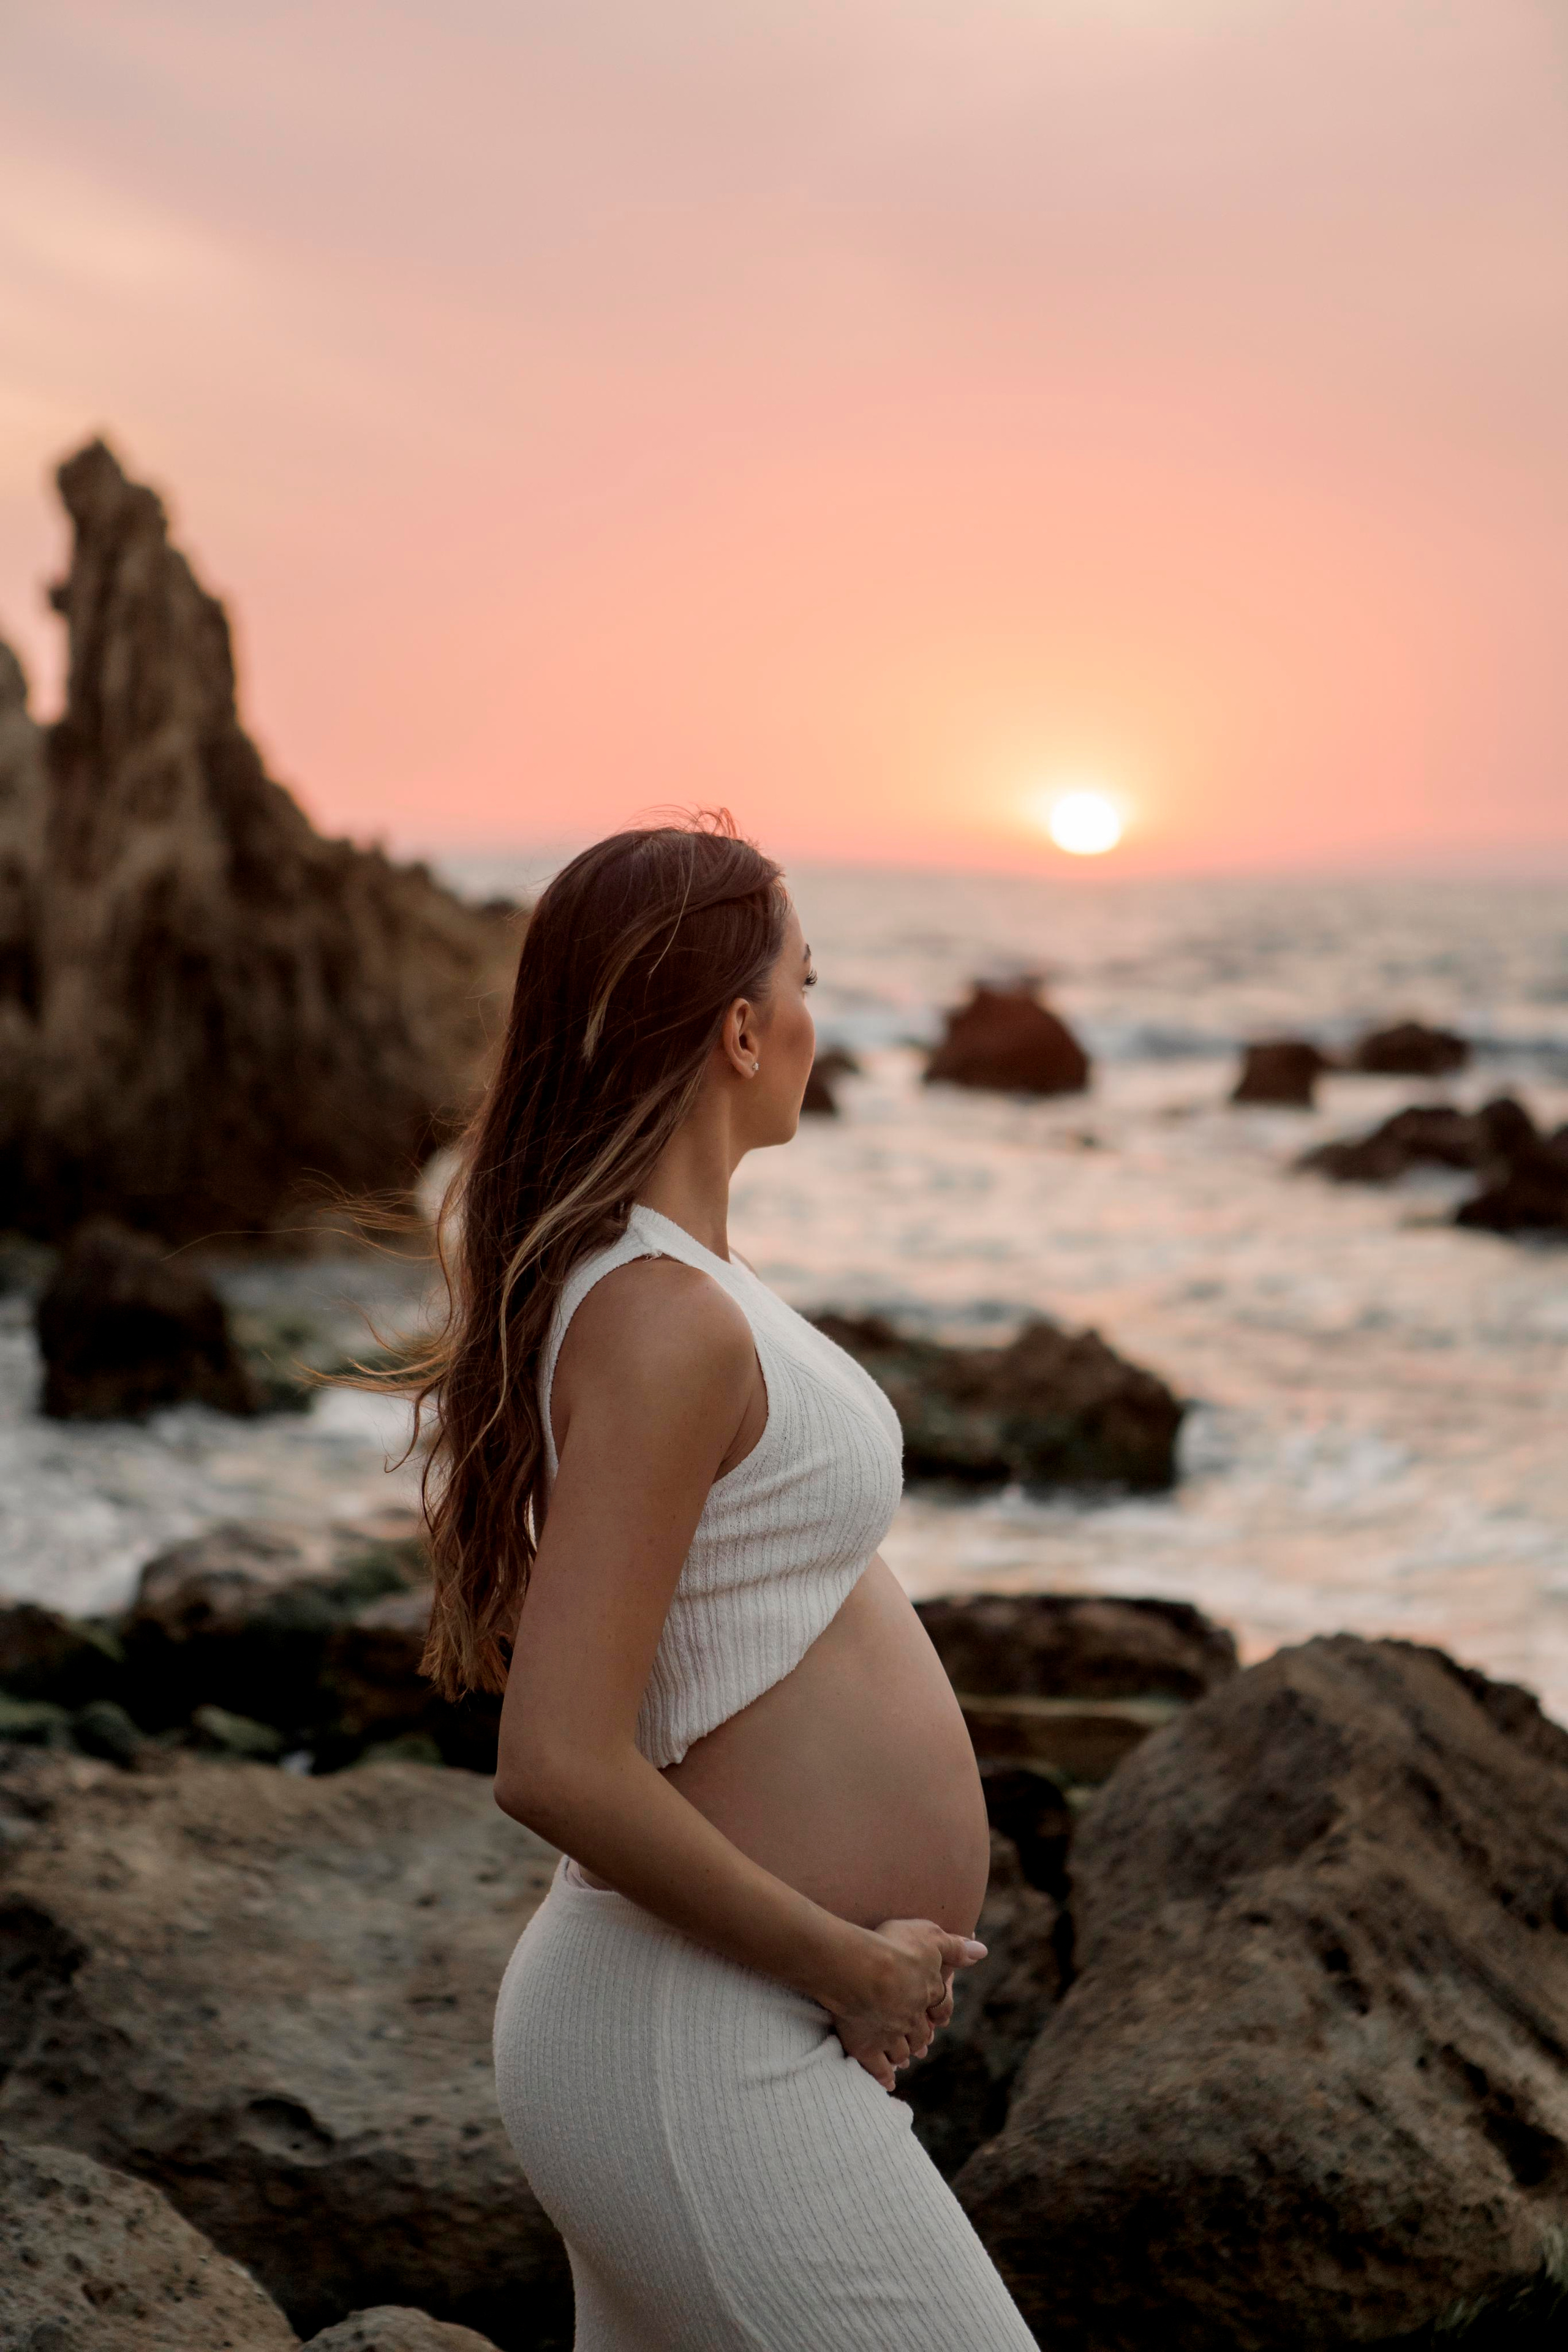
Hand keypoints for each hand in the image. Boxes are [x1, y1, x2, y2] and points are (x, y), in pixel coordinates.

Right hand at [828, 1918, 985, 2091]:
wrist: (861, 1970)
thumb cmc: (895, 1947)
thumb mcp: (930, 1936)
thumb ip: (955, 1946)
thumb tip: (983, 1951)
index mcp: (928, 1993)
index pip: (940, 2005)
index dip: (940, 2011)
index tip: (940, 2019)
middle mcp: (912, 2018)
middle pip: (920, 2033)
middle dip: (921, 2038)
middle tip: (922, 2046)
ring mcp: (889, 2036)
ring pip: (901, 2051)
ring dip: (903, 2055)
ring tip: (904, 2060)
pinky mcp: (866, 2047)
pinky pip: (877, 2067)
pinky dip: (884, 2076)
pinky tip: (888, 2081)